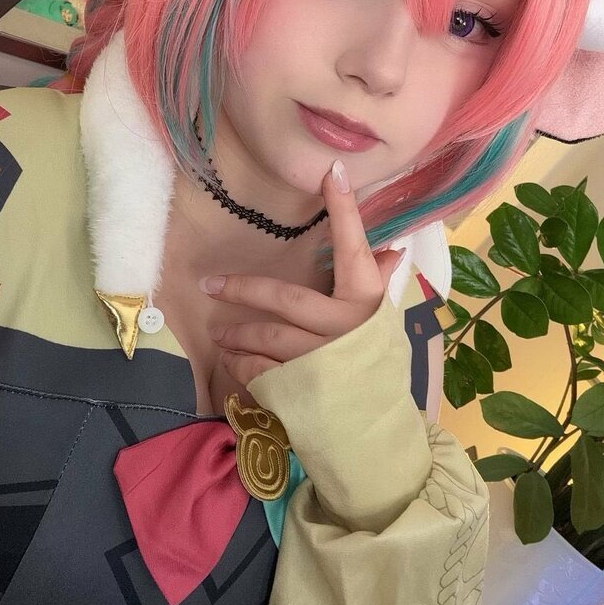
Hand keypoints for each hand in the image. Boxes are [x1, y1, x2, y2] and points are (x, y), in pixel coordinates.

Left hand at [201, 161, 404, 389]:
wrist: (375, 433)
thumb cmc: (374, 366)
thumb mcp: (381, 324)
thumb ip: (379, 286)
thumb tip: (393, 249)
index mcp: (366, 303)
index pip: (354, 247)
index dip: (344, 209)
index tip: (330, 171)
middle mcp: (343, 329)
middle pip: (284, 299)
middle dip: (242, 289)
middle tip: (210, 284)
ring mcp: (318, 361)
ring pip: (264, 337)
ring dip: (235, 333)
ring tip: (220, 332)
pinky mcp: (298, 391)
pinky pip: (256, 371)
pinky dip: (240, 365)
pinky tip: (234, 361)